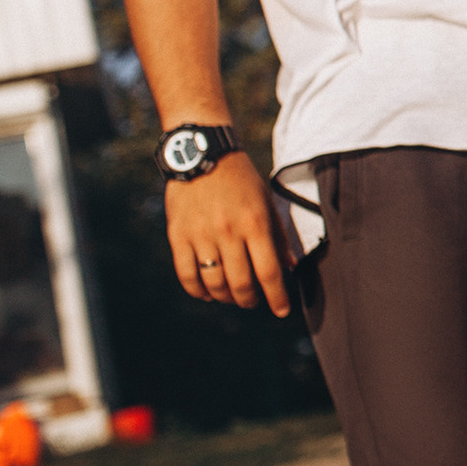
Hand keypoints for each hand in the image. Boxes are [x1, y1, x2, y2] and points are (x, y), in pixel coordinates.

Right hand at [166, 152, 289, 316]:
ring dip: (226, 298)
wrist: (202, 154)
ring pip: (214, 284)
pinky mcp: (178, 236)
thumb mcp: (266, 202)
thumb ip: (278, 236)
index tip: (282, 311)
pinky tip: (208, 293)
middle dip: (251, 300)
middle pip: (241, 283)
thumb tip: (289, 267)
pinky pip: (187, 274)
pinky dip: (198, 291)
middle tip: (255, 302)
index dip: (277, 297)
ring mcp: (201, 235)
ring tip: (233, 296)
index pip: (269, 272)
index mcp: (255, 223)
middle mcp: (228, 232)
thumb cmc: (241, 180)